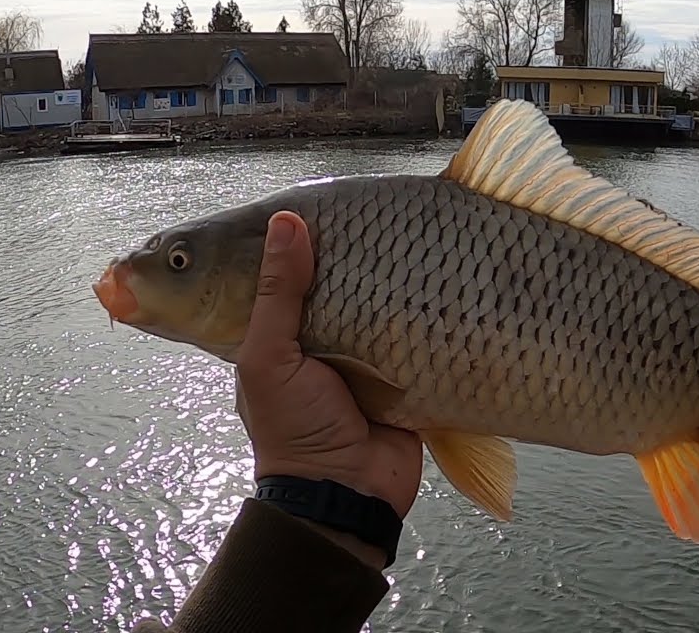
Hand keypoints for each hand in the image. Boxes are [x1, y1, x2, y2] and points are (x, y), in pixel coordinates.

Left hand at [234, 211, 422, 567]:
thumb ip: (277, 292)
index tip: (301, 202)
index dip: (279, 244)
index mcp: (272, 336)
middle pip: (324, 282)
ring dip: (379, 276)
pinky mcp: (395, 368)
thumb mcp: (270, 357)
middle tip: (359, 210)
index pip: (272, 276)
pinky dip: (412, 307)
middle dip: (338, 253)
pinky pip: (402, 328)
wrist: (349, 496)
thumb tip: (288, 221)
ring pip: (366, 300)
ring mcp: (355, 354)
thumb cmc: (295, 429)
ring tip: (397, 230)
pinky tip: (428, 270)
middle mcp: (312, 340)